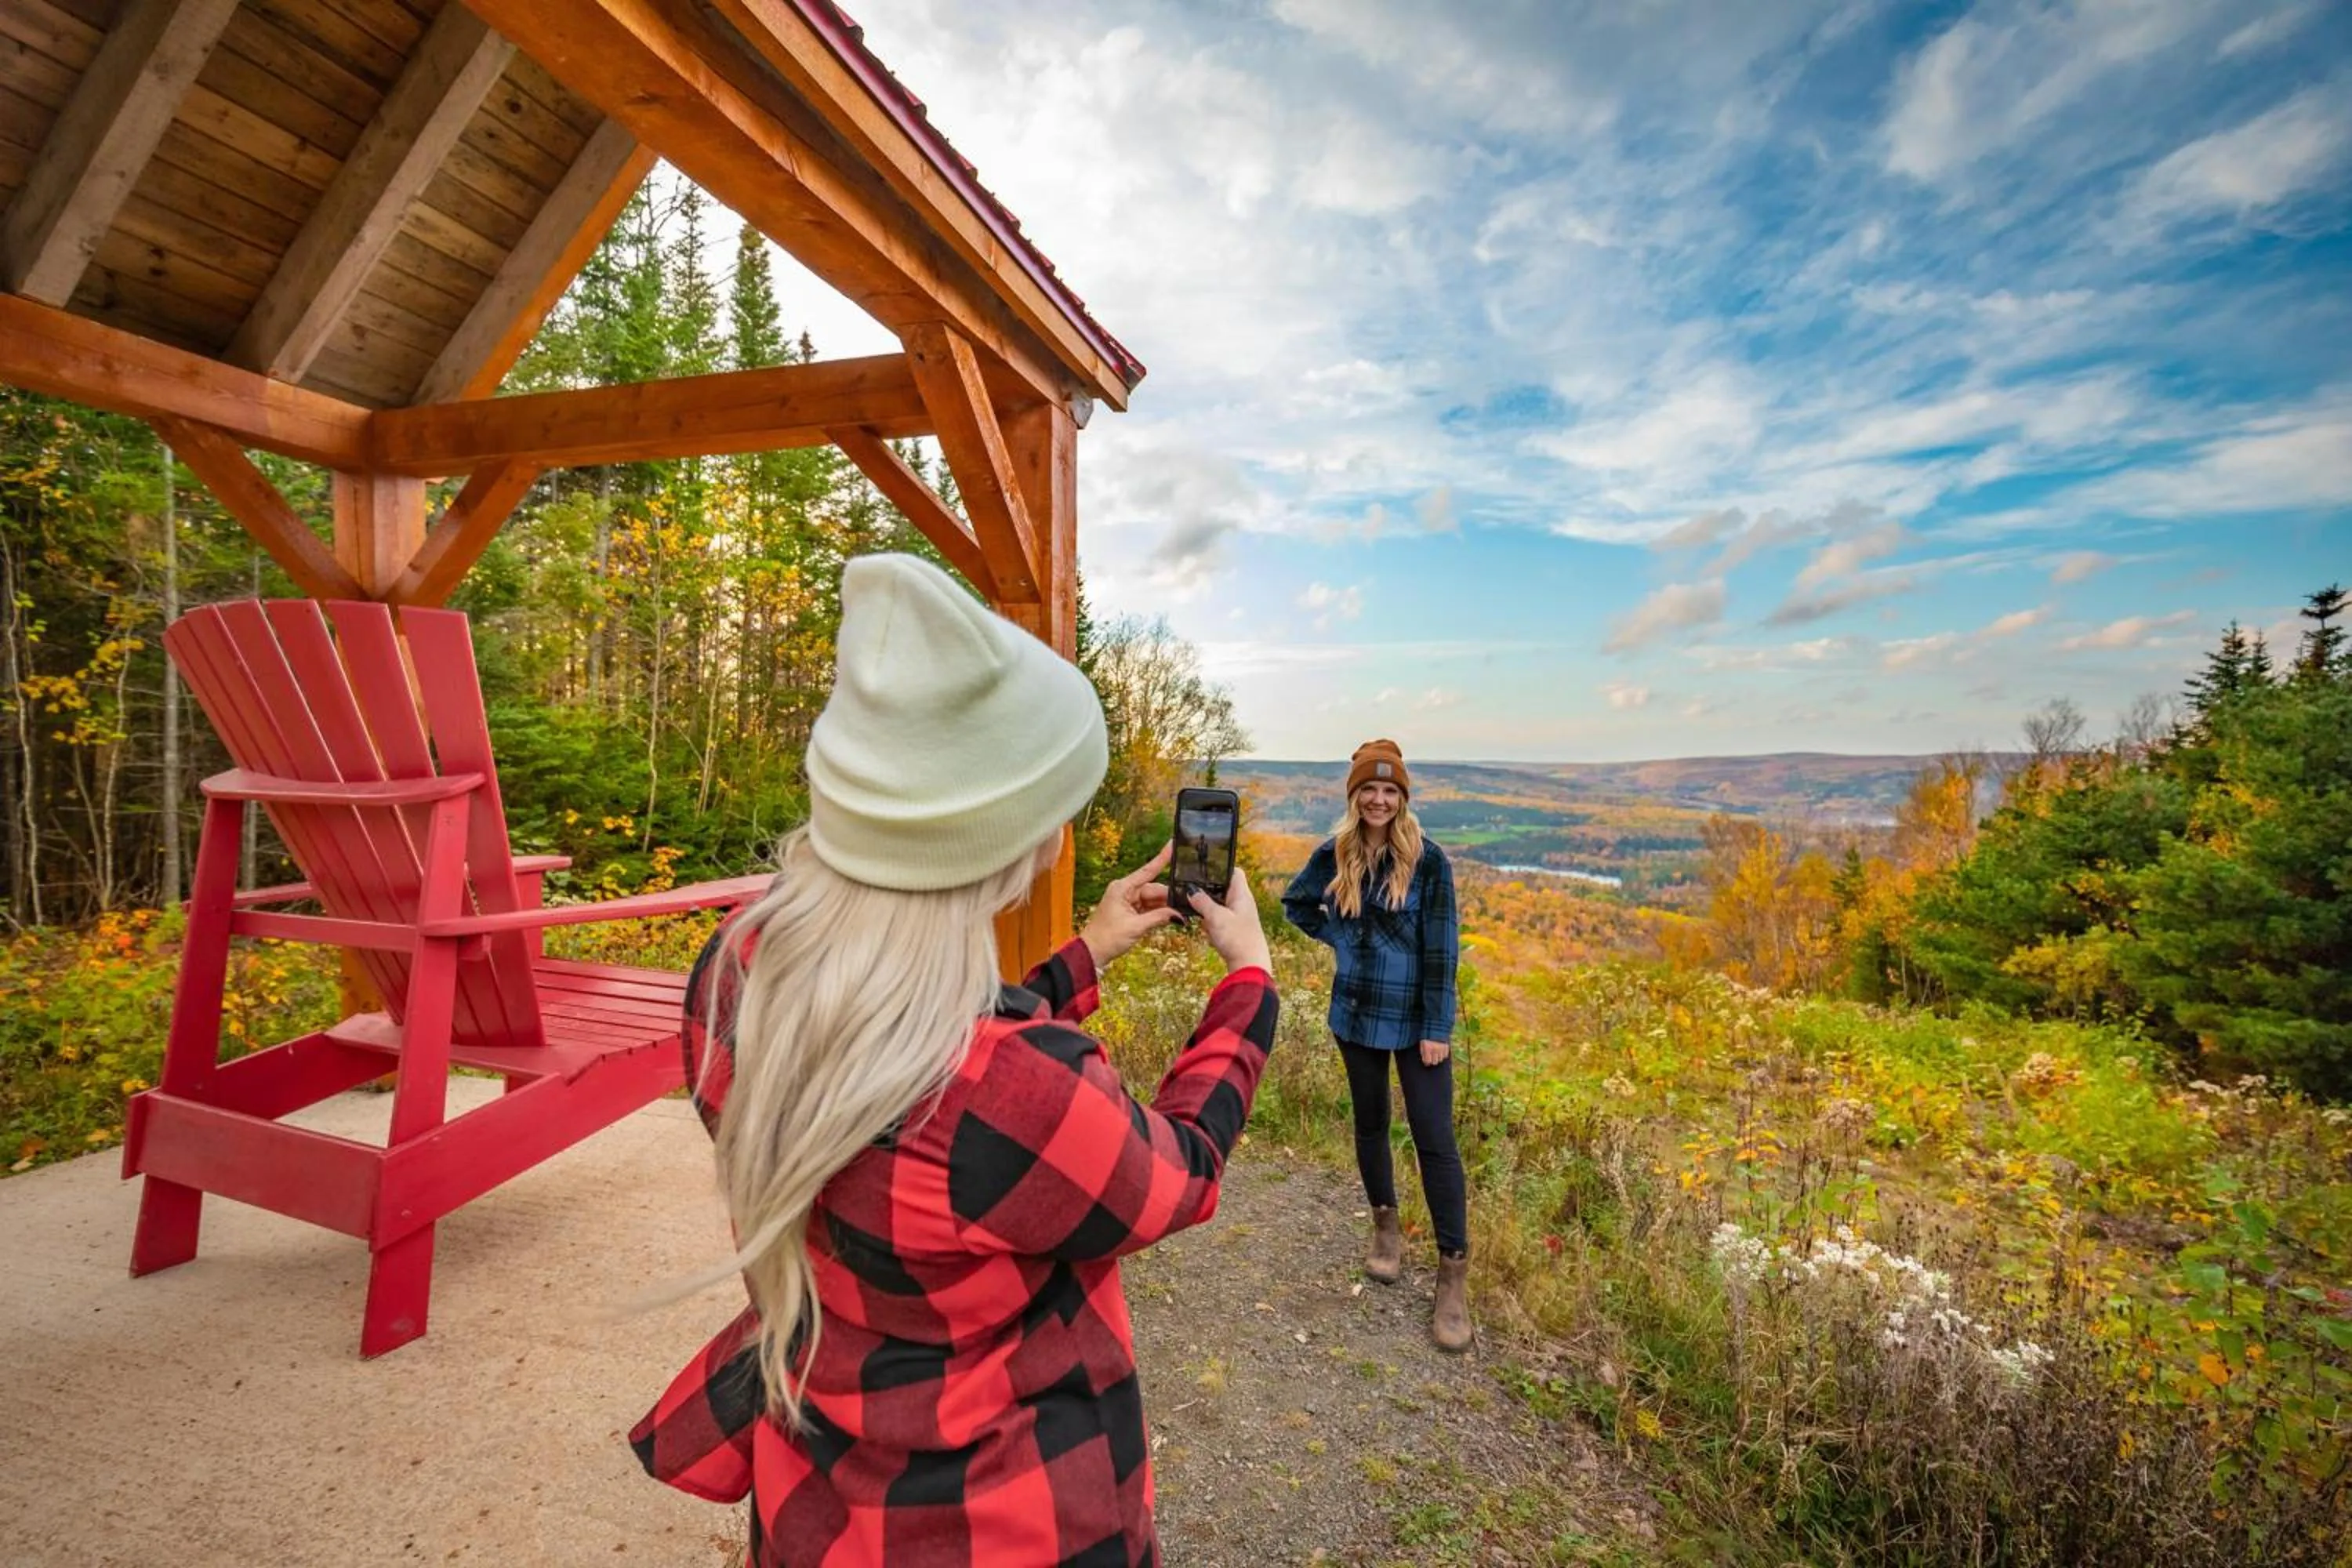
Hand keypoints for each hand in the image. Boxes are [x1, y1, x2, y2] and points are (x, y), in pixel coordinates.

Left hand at [1079, 843, 1178, 969]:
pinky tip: (1169, 918)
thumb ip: (1158, 918)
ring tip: (1178, 915)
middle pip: (1154, 889)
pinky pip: (1149, 908)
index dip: (1162, 858)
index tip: (1172, 844)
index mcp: (1122, 888)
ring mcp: (1128, 901)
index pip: (1147, 870)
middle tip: (1185, 907)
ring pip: (1153, 899)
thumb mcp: (1136, 927)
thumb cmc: (1107, 937)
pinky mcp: (1130, 911)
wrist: (1093, 952)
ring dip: (1164, 907)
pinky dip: (1158, 913)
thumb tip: (1178, 914)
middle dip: (1168, 898)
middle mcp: (1125, 891)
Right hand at [1190, 867, 1272, 975]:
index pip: (1233, 872)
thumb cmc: (1237, 939)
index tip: (1202, 870)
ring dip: (1208, 913)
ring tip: (1202, 919)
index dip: (1219, 868)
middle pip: (1223, 890)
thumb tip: (1191, 891)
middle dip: (1208, 895)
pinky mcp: (1235, 932)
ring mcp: (1240, 918)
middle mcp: (1242, 904)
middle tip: (1193, 897)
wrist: (1250, 967)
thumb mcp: (1215, 917)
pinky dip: (1212, 926)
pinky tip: (1209, 934)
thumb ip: (1202, 902)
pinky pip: (1220, 923)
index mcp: (1242, 895)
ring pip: (1219, 908)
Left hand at [1418, 1039, 1450, 1066]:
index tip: (1426, 1061)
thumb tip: (1426, 1062)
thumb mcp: (1422, 1043)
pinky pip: (1445, 1055)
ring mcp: (1442, 1048)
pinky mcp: (1447, 1047)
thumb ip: (1423, 1053)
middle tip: (1431, 1058)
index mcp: (1427, 1048)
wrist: (1436, 1027)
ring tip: (1436, 1054)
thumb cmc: (1427, 1036)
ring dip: (1438, 1058)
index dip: (1426, 1062)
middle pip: (1435, 1062)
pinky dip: (1443, 1055)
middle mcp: (1435, 1049)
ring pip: (1440, 1059)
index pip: (1428, 1061)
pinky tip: (1440, 1052)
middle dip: (1432, 1061)